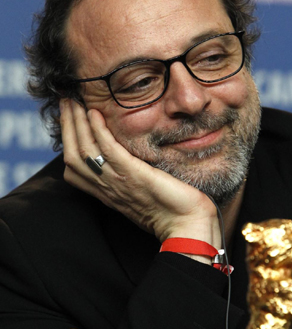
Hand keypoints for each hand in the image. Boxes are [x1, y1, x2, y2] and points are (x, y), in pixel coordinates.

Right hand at [60, 99, 219, 247]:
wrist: (188, 227)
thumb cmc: (174, 212)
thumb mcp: (145, 193)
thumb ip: (133, 178)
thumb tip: (135, 161)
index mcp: (109, 193)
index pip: (75, 169)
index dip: (68, 142)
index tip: (70, 119)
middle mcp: (108, 188)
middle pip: (73, 156)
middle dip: (66, 127)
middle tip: (66, 102)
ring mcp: (118, 181)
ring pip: (84, 151)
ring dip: (75, 123)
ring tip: (73, 101)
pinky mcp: (134, 175)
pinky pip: (108, 151)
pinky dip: (98, 131)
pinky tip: (95, 114)